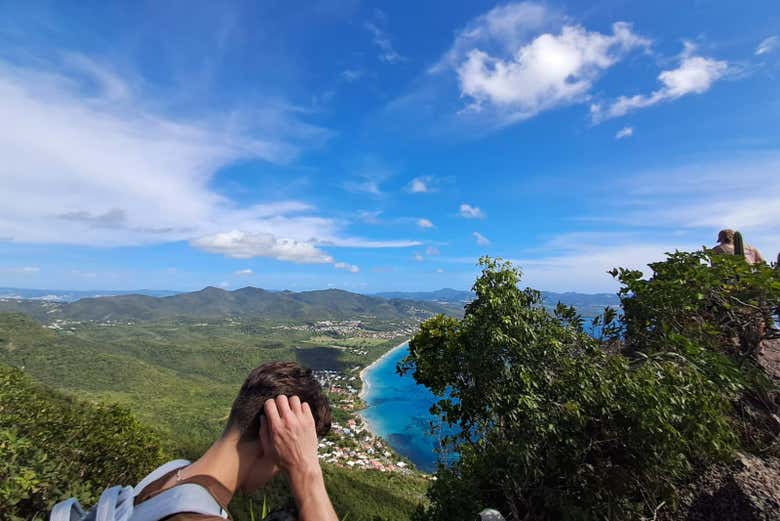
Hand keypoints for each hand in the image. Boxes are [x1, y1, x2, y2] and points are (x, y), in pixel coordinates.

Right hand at [261, 395, 336, 520]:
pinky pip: (305, 405)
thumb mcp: (268, 448)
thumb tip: (263, 417)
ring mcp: (300, 420)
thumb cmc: (283, 459)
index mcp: (276, 427)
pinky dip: (301, 407)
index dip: (268, 405)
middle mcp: (288, 421)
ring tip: (290, 411)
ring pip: (294, 399)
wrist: (302, 465)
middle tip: (280, 409)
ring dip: (290, 403)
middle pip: (281, 398)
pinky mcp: (310, 421)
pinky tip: (299, 415)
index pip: (270, 404)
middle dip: (278, 402)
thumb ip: (263, 431)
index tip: (270, 410)